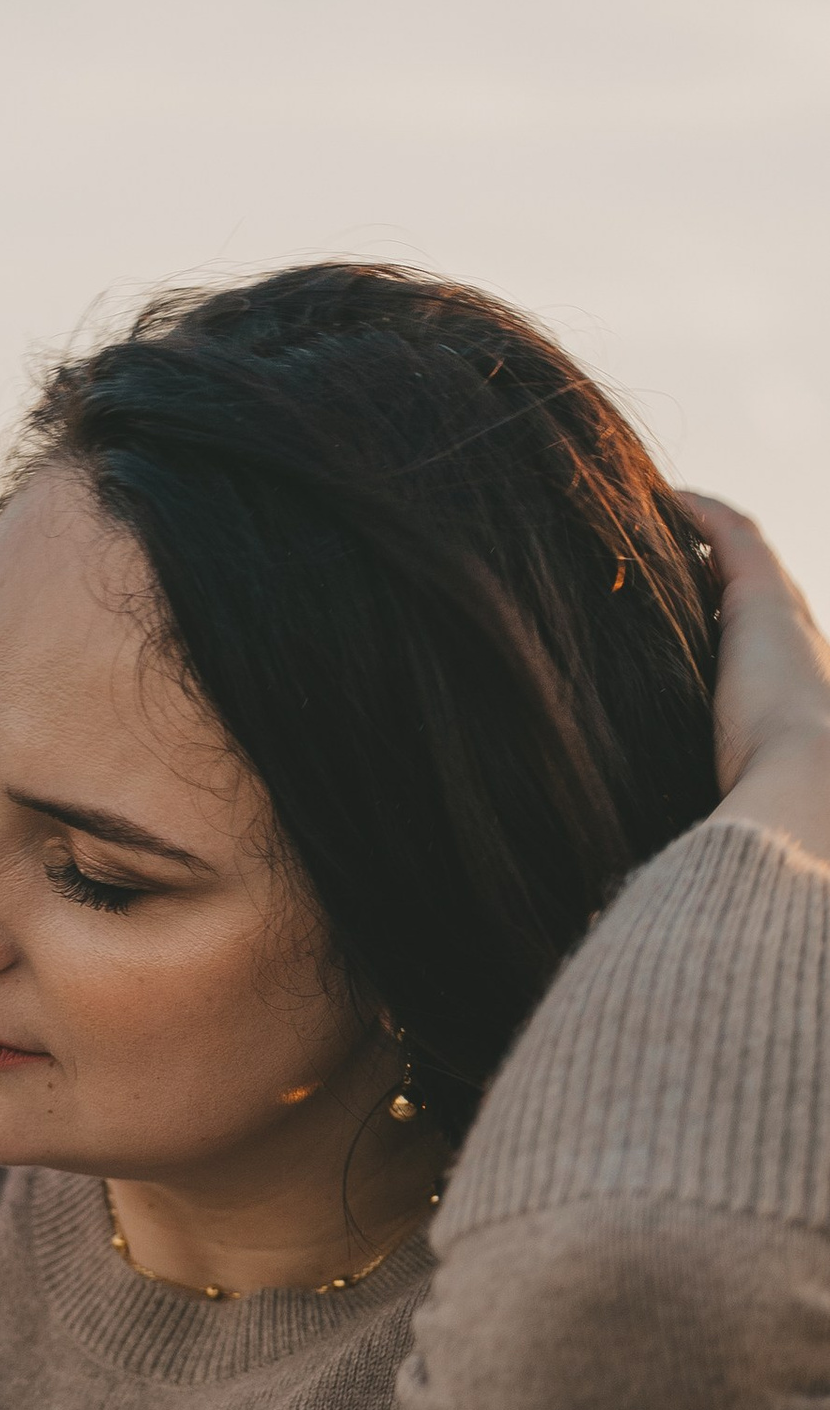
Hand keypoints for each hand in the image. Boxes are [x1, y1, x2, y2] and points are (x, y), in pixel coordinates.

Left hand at [681, 493, 829, 864]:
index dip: (712, 647)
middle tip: (655, 569)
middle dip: (708, 584)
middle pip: (750, 605)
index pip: (747, 665)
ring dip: (701, 542)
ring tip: (649, 527)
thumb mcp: (712, 830)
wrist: (804, 797)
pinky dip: (697, 515)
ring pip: (742, 562)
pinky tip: (656, 499)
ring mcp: (784, 623)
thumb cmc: (759, 830)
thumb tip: (607, 911)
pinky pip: (730, 535)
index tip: (666, 642)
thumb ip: (675, 844)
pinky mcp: (763, 598)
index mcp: (787, 710)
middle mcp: (797, 656)